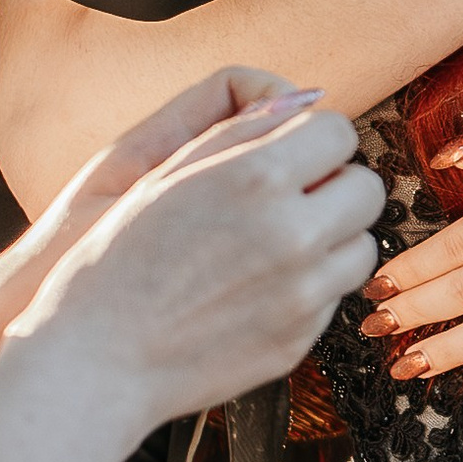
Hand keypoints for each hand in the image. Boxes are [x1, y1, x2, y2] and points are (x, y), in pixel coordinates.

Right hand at [0, 73, 383, 436]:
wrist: (97, 359)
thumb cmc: (117, 261)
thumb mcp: (166, 174)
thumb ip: (241, 132)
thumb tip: (303, 101)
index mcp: (257, 178)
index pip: (337, 131)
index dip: (313, 137)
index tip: (290, 151)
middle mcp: (293, 234)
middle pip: (365, 187)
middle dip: (334, 184)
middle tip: (292, 196)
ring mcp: (303, 294)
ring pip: (363, 245)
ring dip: (331, 237)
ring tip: (277, 243)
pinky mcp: (301, 339)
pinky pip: (333, 295)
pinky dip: (309, 286)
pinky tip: (256, 288)